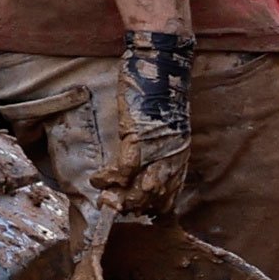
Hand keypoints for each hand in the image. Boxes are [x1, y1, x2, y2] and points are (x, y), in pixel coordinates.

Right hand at [96, 30, 193, 222]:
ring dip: (118, 198)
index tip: (135, 211)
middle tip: (113, 206)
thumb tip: (141, 167)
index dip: (152, 209)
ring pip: (140, 192)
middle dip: (132, 207)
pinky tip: (98, 179)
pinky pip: (124, 171)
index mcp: (181, 158)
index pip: (170, 197)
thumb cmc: (158, 96)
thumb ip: (158, 150)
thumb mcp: (165, 129)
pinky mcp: (139, 141)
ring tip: (104, 196)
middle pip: (155, 200)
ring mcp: (158, 152)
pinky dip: (108, 178)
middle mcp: (174, 159)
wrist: (160, 68)